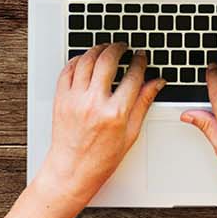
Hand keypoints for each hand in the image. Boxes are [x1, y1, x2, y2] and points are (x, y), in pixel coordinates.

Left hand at [37, 43, 162, 203]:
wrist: (72, 171)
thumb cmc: (101, 158)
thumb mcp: (131, 133)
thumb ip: (143, 103)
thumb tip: (156, 83)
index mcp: (115, 113)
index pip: (133, 75)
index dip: (140, 61)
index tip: (141, 56)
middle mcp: (94, 103)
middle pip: (108, 60)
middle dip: (119, 48)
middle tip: (124, 47)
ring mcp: (75, 100)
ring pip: (86, 60)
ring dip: (98, 49)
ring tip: (106, 48)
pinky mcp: (61, 99)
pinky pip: (67, 70)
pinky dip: (77, 60)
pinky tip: (85, 59)